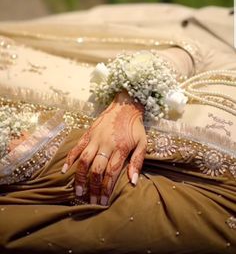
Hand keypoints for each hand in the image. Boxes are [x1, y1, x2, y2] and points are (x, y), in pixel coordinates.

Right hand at [61, 90, 146, 205]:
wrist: (126, 105)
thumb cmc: (135, 126)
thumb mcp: (143, 143)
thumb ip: (137, 162)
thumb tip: (132, 181)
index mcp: (120, 148)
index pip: (111, 173)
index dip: (106, 189)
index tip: (103, 202)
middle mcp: (106, 144)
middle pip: (96, 169)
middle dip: (93, 187)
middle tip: (91, 201)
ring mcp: (95, 138)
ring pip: (84, 160)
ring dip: (80, 177)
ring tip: (78, 191)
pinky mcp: (88, 133)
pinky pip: (77, 147)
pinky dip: (69, 158)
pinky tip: (65, 170)